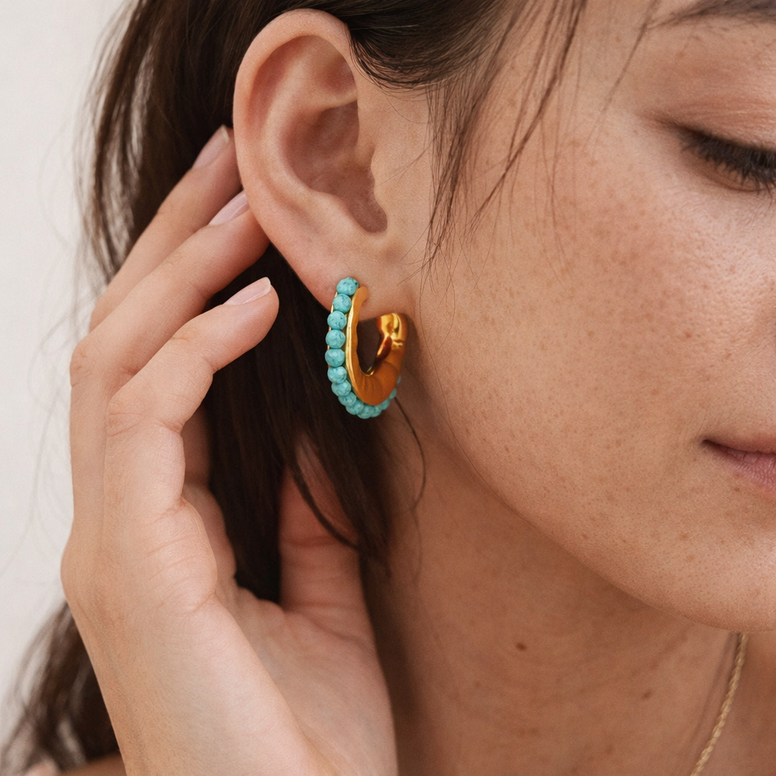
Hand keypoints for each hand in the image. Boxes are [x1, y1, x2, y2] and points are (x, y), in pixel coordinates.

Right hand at [62, 129, 397, 775]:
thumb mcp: (322, 594)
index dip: (197, 288)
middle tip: (228, 166)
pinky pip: (141, 421)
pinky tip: (253, 306)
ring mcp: (112, 540)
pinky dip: (193, 351)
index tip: (249, 218)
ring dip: (181, 276)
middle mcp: (119, 521)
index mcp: (160, 527)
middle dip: (174, 248)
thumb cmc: (308, 735)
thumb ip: (305, 511)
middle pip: (127, 344)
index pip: (159, 373)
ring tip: (246, 208)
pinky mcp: (128, 564)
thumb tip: (317, 428)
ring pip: (118, 364)